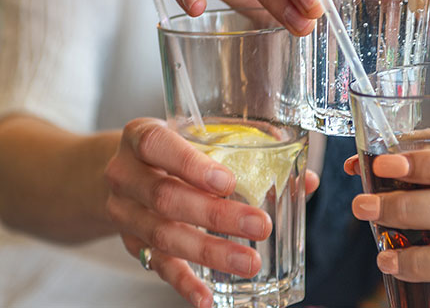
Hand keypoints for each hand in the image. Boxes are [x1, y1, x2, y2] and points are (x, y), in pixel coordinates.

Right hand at [107, 118, 319, 307]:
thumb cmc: (171, 151)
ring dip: (209, 252)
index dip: (190, 164)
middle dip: (215, 215)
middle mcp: (126, 175)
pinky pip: (158, 266)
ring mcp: (125, 213)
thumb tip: (307, 180)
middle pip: (166, 197)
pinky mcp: (133, 244)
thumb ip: (248, 152)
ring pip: (164, 236)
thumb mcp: (197, 138)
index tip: (227, 182)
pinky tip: (207, 297)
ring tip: (249, 263)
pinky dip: (184, 283)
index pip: (157, 146)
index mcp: (140, 137)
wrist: (122, 172)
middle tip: (260, 226)